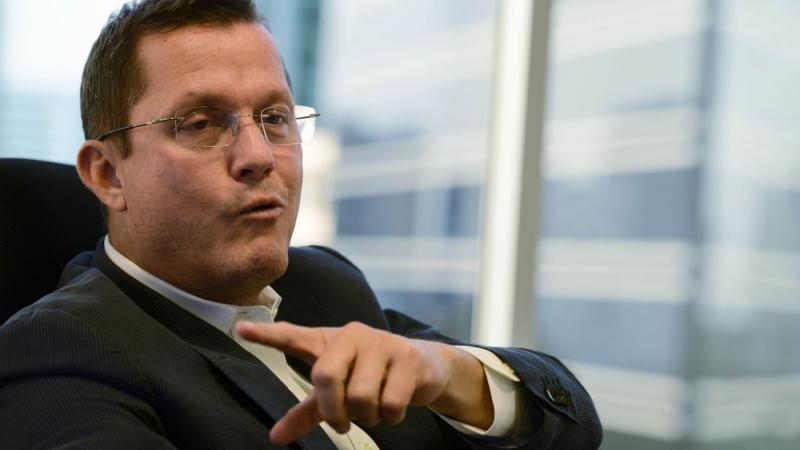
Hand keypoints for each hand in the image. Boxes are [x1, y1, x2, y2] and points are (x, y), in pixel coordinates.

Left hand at [235, 321, 491, 444]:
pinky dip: (390, 417)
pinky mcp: (407, 358)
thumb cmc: (371, 375)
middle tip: (342, 421)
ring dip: (366, 417)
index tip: (240, 329)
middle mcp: (352, 335)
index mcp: (329, 341)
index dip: (267, 335)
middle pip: (325, 377)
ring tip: (374, 409)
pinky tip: (395, 408)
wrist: (424, 366)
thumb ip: (306, 411)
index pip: (293, 337)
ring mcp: (381, 343)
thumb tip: (276, 437)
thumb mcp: (338, 391)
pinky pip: (389, 403)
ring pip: (360, 397)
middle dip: (334, 410)